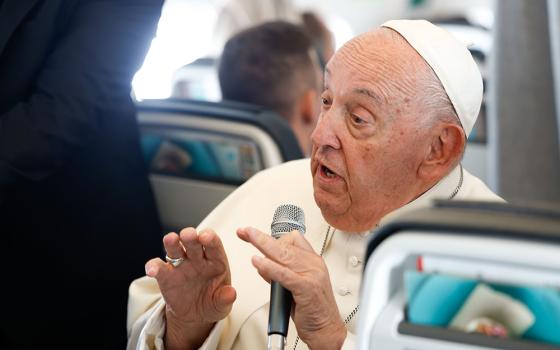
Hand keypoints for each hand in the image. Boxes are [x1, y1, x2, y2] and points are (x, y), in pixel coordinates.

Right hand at [145, 228, 235, 349]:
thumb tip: (231, 293)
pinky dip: (153, 266)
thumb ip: (225, 298)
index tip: (206, 236)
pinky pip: (158, 268)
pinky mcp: (165, 275)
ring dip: (172, 242)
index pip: (213, 244)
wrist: (195, 316)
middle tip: (188, 234)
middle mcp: (197, 258)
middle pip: (193, 242)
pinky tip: (151, 270)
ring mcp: (180, 264)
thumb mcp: (221, 304)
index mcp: (215, 260)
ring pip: (175, 248)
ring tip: (170, 239)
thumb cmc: (213, 303)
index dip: (210, 238)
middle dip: (190, 236)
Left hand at [237, 227, 345, 349]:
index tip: (254, 234)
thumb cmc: (313, 311)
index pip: (292, 239)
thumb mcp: (296, 287)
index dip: (272, 235)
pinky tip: (257, 262)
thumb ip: (281, 274)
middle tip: (245, 231)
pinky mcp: (306, 287)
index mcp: (313, 261)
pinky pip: (284, 273)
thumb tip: (262, 265)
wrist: (327, 330)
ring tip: (248, 236)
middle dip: (261, 236)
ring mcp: (311, 274)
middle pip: (285, 243)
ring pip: (283, 254)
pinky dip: (269, 267)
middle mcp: (313, 264)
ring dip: (263, 243)